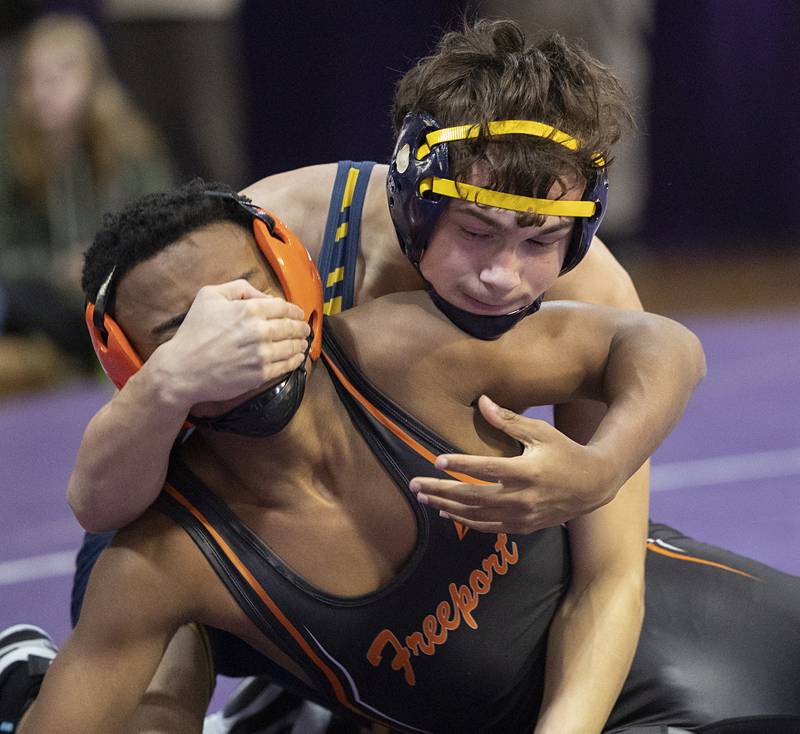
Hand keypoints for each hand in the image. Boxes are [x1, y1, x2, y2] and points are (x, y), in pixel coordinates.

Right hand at [146, 279, 310, 407]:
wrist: (182, 369)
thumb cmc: (194, 331)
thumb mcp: (210, 296)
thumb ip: (240, 288)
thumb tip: (266, 296)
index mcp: (249, 310)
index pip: (283, 307)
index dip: (294, 310)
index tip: (298, 313)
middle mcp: (259, 331)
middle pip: (292, 327)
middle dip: (301, 327)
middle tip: (305, 328)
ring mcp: (261, 355)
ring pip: (292, 347)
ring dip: (301, 343)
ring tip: (303, 342)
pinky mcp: (260, 374)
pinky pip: (286, 366)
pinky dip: (296, 360)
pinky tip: (298, 358)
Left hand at [409, 396, 616, 533]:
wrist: (593, 485)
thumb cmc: (565, 452)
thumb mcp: (540, 432)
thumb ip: (509, 420)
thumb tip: (482, 402)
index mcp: (527, 471)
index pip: (486, 469)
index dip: (460, 464)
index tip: (436, 461)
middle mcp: (523, 498)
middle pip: (473, 496)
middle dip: (441, 491)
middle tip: (414, 486)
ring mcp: (522, 517)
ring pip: (477, 516)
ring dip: (447, 508)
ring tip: (424, 499)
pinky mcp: (523, 527)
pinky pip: (488, 527)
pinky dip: (466, 521)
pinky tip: (448, 513)